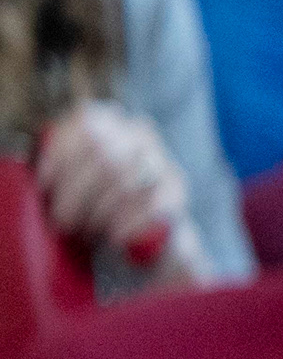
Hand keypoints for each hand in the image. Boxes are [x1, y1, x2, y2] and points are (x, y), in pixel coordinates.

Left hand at [32, 102, 190, 275]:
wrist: (139, 235)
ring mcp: (162, 158)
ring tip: (88, 233)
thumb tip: (28, 170)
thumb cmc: (90, 204)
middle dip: (78, 194)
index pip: (86, 124)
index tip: (44, 186)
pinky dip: (130, 224)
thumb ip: (56, 164)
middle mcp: (138, 131)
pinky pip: (153, 204)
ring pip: (128, 180)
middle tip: (64, 223)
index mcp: (105, 120)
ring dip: (101, 212)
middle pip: (105, 155)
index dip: (62, 154)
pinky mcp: (178, 188)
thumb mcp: (67, 179)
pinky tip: (115, 238)